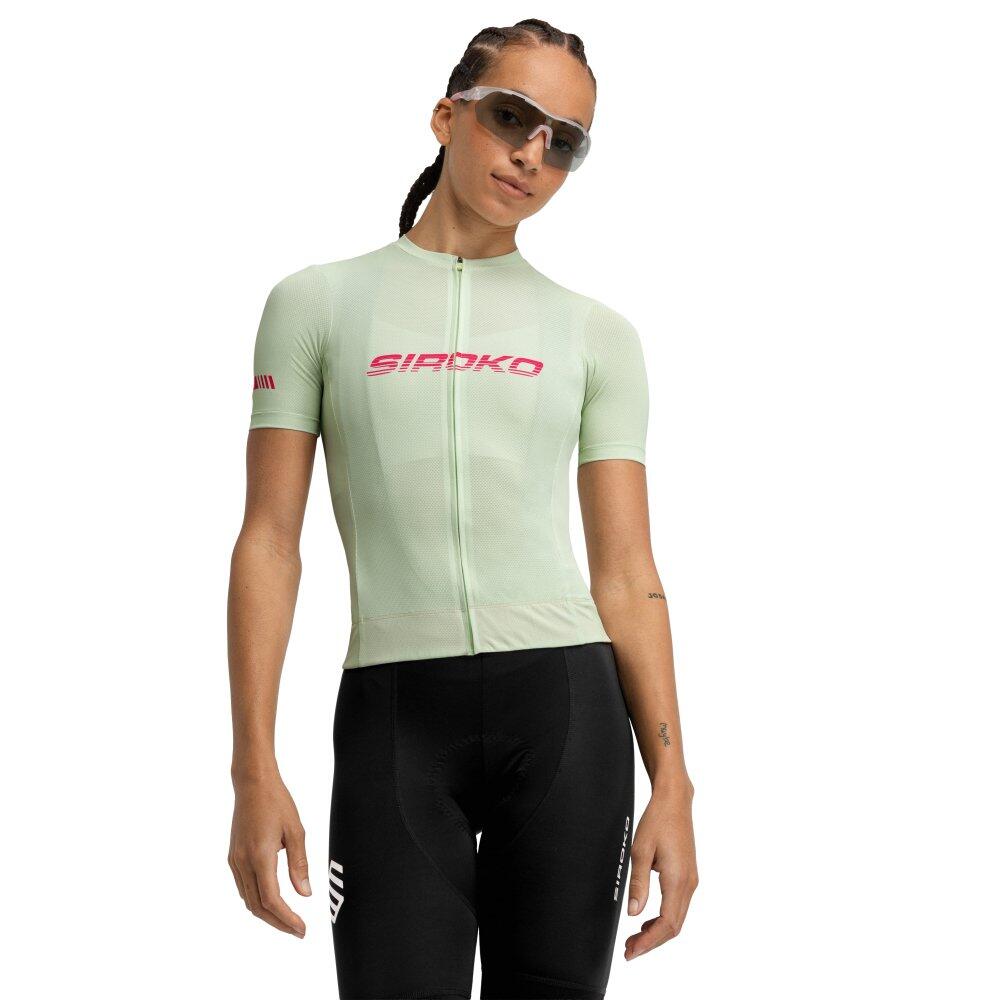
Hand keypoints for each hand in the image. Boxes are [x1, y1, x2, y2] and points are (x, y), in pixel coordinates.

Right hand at [228, 771, 311, 936]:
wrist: (252, 783)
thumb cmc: (277, 802)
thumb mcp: (295, 831)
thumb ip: (299, 864)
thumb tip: (305, 894)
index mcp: (260, 856)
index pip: (271, 900)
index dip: (287, 919)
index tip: (302, 928)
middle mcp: (242, 862)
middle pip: (257, 906)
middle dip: (278, 923)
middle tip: (298, 931)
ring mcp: (235, 860)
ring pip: (248, 899)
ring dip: (267, 914)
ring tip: (288, 920)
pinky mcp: (233, 856)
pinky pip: (243, 887)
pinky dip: (257, 900)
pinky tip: (271, 902)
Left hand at [624, 781, 697, 959]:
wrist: (675, 801)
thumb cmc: (657, 821)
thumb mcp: (640, 851)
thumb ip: (638, 884)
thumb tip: (634, 913)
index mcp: (678, 880)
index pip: (666, 923)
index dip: (649, 942)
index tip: (632, 951)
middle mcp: (689, 884)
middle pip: (674, 926)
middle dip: (652, 942)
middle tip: (629, 950)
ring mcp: (691, 880)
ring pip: (677, 918)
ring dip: (657, 931)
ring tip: (635, 938)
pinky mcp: (688, 875)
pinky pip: (678, 906)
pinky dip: (664, 919)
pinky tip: (647, 920)